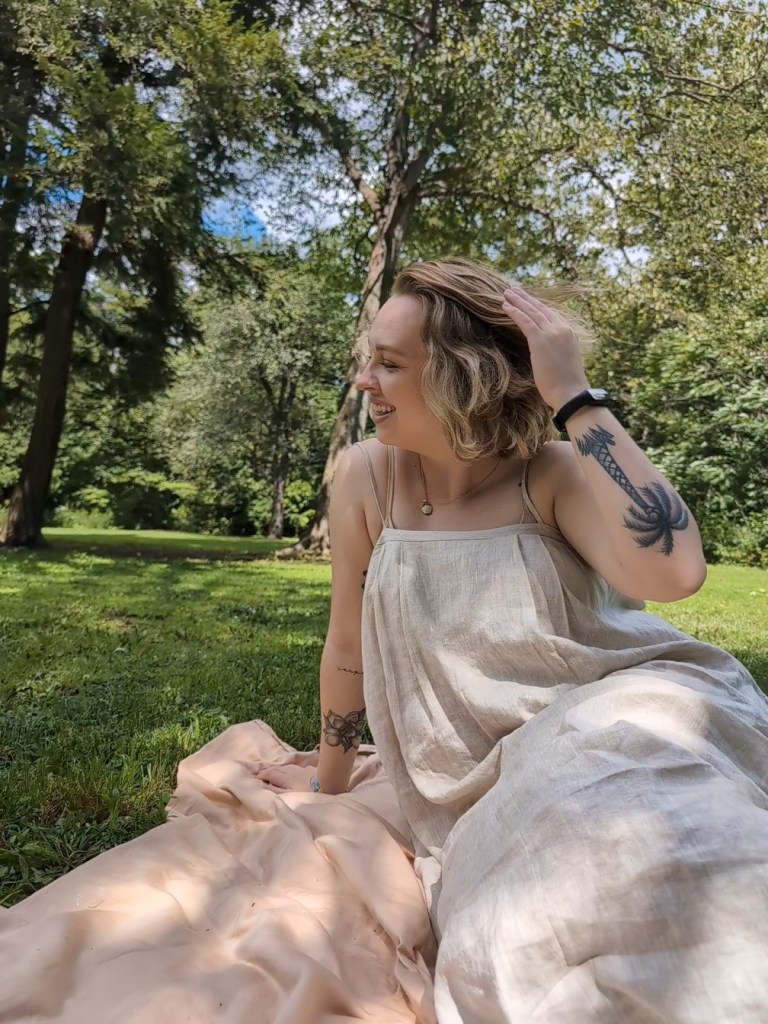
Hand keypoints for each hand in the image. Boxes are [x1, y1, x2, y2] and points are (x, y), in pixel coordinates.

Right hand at [254, 764, 317, 791]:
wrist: (329, 784)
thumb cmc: (308, 793)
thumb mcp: (290, 794)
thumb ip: (276, 791)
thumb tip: (263, 786)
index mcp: (284, 777)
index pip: (268, 774)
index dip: (260, 776)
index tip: (252, 778)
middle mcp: (290, 770)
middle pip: (275, 769)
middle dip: (265, 771)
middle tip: (257, 774)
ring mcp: (299, 769)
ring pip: (283, 767)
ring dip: (275, 769)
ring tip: (269, 772)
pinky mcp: (307, 770)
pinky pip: (291, 767)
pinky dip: (284, 769)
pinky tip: (286, 771)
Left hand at [501, 285, 589, 410]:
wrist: (571, 394)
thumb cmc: (566, 386)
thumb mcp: (563, 362)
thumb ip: (555, 351)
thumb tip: (546, 353)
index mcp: (569, 333)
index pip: (550, 314)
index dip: (537, 305)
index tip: (527, 299)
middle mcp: (562, 329)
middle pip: (540, 309)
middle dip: (525, 298)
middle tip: (513, 290)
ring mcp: (552, 333)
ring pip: (532, 311)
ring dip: (517, 301)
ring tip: (506, 293)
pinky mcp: (541, 340)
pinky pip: (525, 321)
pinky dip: (514, 312)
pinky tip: (505, 306)